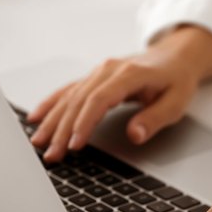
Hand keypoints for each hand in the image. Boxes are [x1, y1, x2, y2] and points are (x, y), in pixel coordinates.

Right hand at [27, 26, 211, 161]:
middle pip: (79, 101)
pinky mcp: (93, 78)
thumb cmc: (176, 80)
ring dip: (52, 120)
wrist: (175, 57)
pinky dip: (51, 104)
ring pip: (69, 97)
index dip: (85, 123)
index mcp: (128, 74)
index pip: (99, 100)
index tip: (74, 144)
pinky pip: (67, 91)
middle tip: (51, 154)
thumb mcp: (175, 103)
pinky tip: (35, 118)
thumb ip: (154, 119)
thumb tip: (134, 135)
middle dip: (62, 129)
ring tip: (38, 143)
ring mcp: (98, 72)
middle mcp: (108, 70)